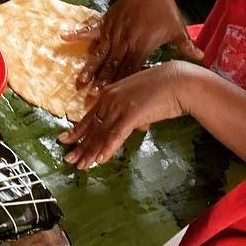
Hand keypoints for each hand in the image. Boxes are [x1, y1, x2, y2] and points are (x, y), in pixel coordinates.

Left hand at [61, 62, 192, 168]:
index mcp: (109, 93)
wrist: (179, 80)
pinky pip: (116, 135)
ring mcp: (120, 106)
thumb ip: (129, 110)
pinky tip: (100, 160)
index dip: (77, 130)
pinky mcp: (132, 114)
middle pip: (92, 127)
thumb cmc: (163, 87)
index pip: (90, 116)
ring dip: (91, 152)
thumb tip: (131, 126)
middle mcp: (110, 99)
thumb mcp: (137, 97)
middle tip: (69, 159)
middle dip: (80, 145)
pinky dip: (107, 148)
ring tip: (82, 165)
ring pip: (101, 133)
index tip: (66, 140)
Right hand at [70, 0, 201, 87]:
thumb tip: (201, 58)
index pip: (131, 69)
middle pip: (112, 65)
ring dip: (89, 68)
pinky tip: (63, 37)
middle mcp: (125, 41)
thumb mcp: (177, 28)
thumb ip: (186, 45)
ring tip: (79, 81)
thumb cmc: (164, 8)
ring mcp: (113, 31)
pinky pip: (90, 30)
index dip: (123, 84)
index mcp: (142, 46)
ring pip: (99, 53)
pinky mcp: (105, 21)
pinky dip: (77, 34)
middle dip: (102, 82)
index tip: (115, 98)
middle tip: (91, 97)